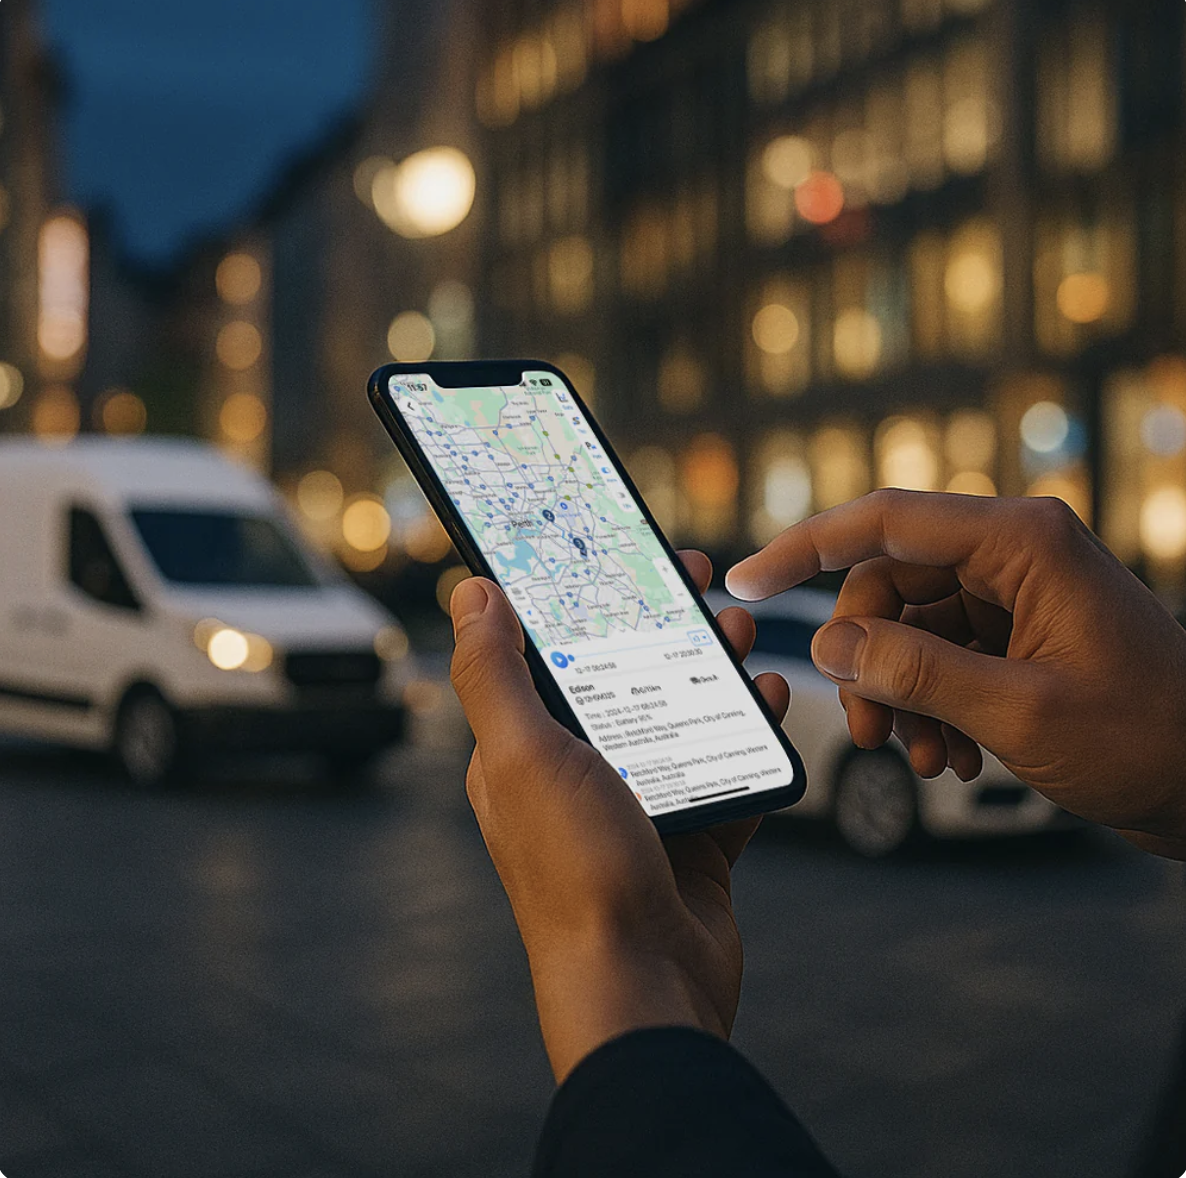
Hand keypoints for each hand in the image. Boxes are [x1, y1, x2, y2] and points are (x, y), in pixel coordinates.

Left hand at [449, 552, 788, 1081]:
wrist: (645, 985)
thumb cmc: (576, 876)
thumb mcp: (523, 758)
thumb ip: (493, 675)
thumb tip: (471, 592)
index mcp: (523, 752)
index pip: (548, 652)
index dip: (582, 599)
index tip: (620, 554)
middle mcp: (576, 776)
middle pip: (623, 675)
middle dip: (660, 624)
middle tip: (698, 582)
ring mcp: (637, 808)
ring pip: (679, 715)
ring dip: (710, 668)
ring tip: (740, 634)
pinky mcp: (691, 839)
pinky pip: (725, 768)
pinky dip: (749, 732)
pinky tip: (769, 699)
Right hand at [728, 490, 1185, 858]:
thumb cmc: (1150, 737)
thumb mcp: (1019, 710)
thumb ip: (914, 671)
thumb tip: (828, 646)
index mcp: (1021, 541)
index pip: (883, 521)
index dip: (802, 548)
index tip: (745, 580)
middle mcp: (1013, 555)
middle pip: (887, 583)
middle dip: (865, 659)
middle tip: (869, 729)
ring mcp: (1015, 595)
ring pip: (908, 626)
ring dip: (899, 693)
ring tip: (921, 755)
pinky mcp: (1017, 635)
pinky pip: (939, 655)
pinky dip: (929, 704)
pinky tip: (950, 754)